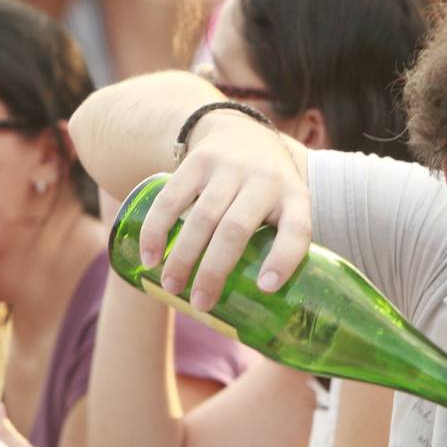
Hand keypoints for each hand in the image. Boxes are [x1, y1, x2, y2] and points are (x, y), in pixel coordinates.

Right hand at [142, 114, 311, 311]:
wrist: (243, 131)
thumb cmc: (268, 192)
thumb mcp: (288, 208)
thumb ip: (280, 248)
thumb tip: (264, 315)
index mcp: (294, 198)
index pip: (297, 229)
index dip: (283, 258)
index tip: (265, 288)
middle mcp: (264, 180)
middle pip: (236, 229)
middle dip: (214, 271)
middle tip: (200, 304)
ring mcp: (230, 168)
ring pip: (203, 217)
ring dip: (183, 256)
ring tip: (172, 287)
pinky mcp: (198, 162)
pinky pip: (172, 198)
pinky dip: (157, 230)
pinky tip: (149, 256)